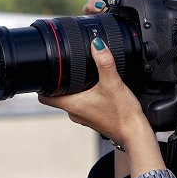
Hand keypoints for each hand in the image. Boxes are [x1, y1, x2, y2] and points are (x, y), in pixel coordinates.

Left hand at [38, 0, 150, 147]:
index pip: (44, 97)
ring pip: (71, 100)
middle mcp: (75, 113)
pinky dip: (87, 95)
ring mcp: (84, 117)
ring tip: (84, 76)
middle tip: (67, 68)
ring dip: (75, 88)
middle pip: (57, 96)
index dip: (42, 84)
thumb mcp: (113, 83)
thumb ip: (104, 62)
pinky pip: (84, 104)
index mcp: (72, 105)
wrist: (134, 133)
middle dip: (61, 82)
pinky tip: (98, 88)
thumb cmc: (122, 114)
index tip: (46, 72)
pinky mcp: (94, 117)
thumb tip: (96, 44)